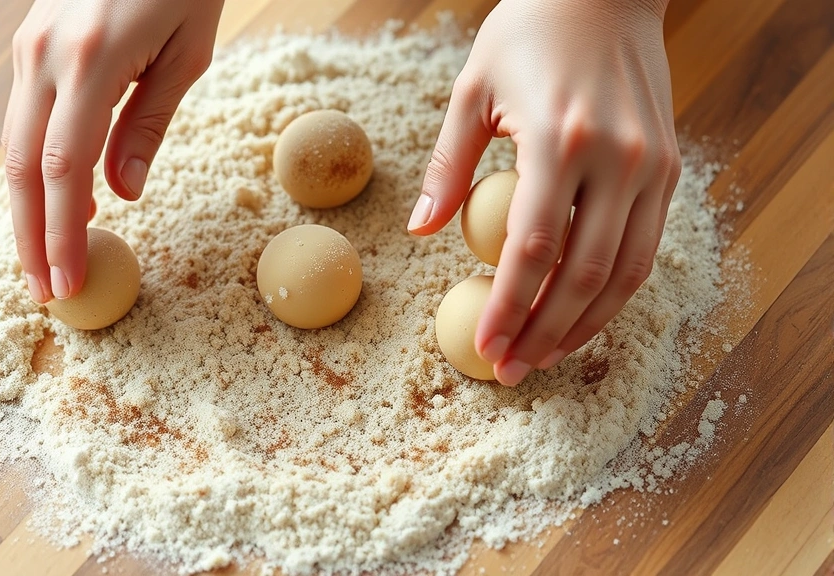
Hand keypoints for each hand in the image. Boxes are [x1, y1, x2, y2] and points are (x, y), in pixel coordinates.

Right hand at [2, 0, 223, 302]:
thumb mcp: (186, 54)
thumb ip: (147, 125)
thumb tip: (121, 193)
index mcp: (89, 61)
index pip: (61, 169)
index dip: (61, 233)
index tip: (69, 283)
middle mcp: (44, 56)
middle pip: (20, 167)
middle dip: (31, 236)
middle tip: (48, 291)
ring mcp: (29, 47)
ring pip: (12, 146)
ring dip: (27, 208)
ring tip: (48, 260)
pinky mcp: (30, 44)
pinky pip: (23, 119)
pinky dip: (34, 169)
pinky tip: (58, 202)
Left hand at [409, 0, 679, 385]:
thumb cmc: (528, 32)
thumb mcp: (470, 90)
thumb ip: (446, 167)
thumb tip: (419, 232)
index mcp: (560, 138)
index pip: (533, 249)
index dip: (508, 307)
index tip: (485, 348)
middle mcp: (617, 159)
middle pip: (583, 274)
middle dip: (544, 333)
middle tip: (511, 370)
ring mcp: (652, 167)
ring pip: (626, 273)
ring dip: (584, 326)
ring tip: (544, 357)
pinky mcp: (669, 169)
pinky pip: (646, 249)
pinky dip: (614, 293)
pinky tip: (581, 316)